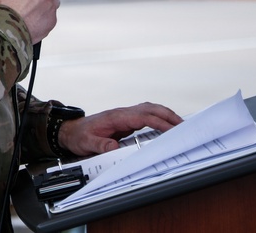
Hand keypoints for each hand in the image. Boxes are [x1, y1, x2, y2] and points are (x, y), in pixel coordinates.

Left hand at [59, 103, 183, 156]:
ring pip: (150, 110)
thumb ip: (99, 145)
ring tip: (181, 126)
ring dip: (166, 115)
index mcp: (115, 117)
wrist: (71, 131)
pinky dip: (159, 119)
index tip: (171, 130)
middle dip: (168, 116)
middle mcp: (122, 113)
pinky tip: (167, 126)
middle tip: (184, 126)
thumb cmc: (79, 136)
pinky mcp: (126, 121)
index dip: (158, 122)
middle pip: (150, 109)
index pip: (142, 117)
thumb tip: (113, 147)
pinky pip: (146, 117)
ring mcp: (125, 116)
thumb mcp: (86, 143)